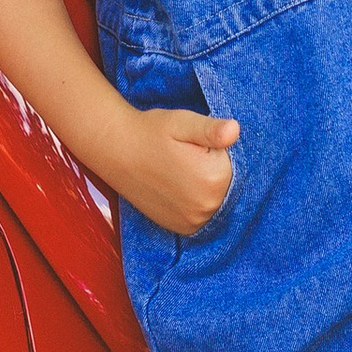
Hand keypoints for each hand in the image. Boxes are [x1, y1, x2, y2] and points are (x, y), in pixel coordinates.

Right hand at [103, 104, 240, 236]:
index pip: (235, 161)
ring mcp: (195, 222)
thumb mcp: (182, 122)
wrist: (116, 151)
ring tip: (177, 170)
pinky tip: (177, 186)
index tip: (194, 144)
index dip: (217, 149)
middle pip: (228, 183)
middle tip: (184, 156)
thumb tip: (235, 131)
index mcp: (215, 179)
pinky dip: (196, 201)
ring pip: (217, 199)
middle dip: (213, 168)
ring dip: (205, 186)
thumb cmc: (150, 132)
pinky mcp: (184, 229)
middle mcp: (208, 207)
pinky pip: (203, 214)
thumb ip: (212, 130)